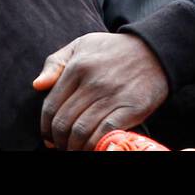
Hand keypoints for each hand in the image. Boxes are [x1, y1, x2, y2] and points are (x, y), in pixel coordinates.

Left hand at [33, 32, 169, 150]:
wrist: (156, 49)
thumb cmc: (115, 49)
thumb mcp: (82, 45)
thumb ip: (56, 62)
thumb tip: (38, 85)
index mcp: (77, 67)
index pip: (50, 107)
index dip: (45, 128)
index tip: (50, 137)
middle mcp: (92, 82)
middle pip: (64, 123)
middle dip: (59, 141)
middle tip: (63, 146)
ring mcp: (112, 95)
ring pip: (81, 132)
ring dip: (74, 147)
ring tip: (76, 149)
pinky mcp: (131, 108)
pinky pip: (103, 134)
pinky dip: (93, 145)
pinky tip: (92, 146)